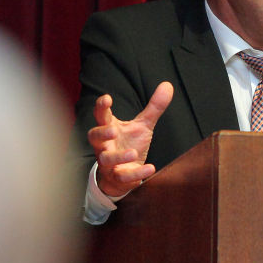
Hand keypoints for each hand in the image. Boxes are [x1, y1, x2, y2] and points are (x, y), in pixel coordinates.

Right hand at [88, 82, 173, 196]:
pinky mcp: (117, 177)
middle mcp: (104, 145)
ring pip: (106, 159)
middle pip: (94, 137)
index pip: (101, 116)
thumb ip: (154, 107)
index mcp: (109, 128)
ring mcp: (109, 162)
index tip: (107, 98)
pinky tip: (150, 168)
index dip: (101, 107)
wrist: (124, 175)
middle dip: (101, 133)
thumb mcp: (143, 125)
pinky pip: (123, 177)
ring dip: (118, 156)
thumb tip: (168, 85)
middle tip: (113, 130)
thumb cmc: (130, 145)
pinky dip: (135, 173)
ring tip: (133, 153)